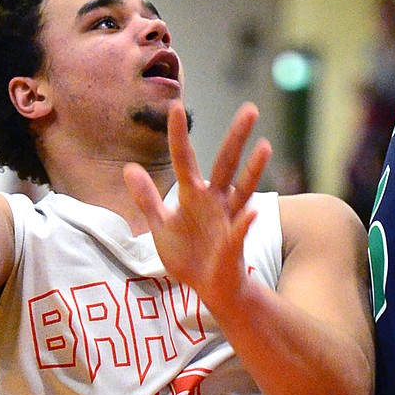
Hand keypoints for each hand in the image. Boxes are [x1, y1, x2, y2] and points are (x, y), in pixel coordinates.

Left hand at [123, 101, 270, 316]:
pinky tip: (252, 213)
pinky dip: (245, 222)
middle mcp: (215, 201)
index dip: (179, 135)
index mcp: (194, 195)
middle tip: (250, 109)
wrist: (208, 288)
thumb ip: (147, 198)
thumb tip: (129, 168)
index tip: (176, 106)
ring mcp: (228, 220)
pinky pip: (240, 231)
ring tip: (265, 147)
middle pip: (226, 163)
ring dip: (253, 170)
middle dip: (237, 137)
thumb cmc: (188, 255)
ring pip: (243, 190)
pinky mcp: (233, 245)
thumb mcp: (160, 226)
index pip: (185, 159)